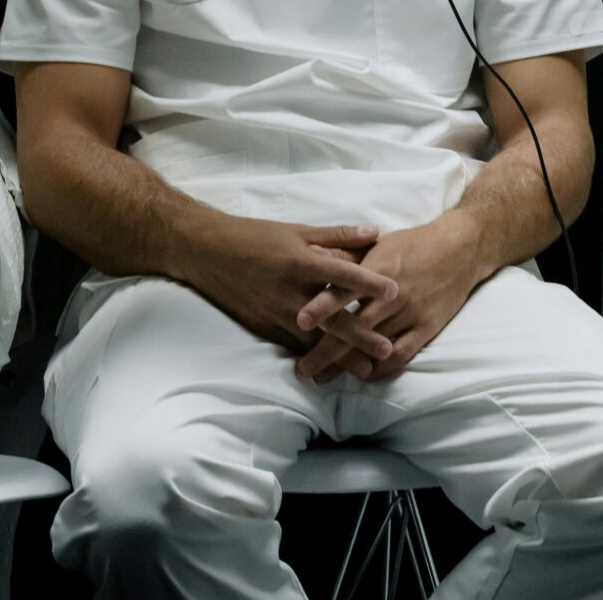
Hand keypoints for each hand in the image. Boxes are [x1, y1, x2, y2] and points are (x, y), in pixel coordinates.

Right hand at [179, 216, 402, 354]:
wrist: (207, 253)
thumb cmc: (256, 237)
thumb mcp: (298, 230)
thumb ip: (337, 235)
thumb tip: (375, 233)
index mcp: (301, 262)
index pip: (342, 274)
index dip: (369, 282)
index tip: (394, 291)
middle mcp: (290, 292)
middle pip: (332, 318)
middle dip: (360, 336)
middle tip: (386, 350)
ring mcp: (275, 314)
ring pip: (313, 340)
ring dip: (339, 357)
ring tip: (365, 370)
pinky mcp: (263, 328)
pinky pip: (292, 346)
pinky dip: (313, 358)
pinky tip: (330, 371)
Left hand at [292, 216, 492, 384]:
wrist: (461, 248)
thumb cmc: (414, 244)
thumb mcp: (380, 243)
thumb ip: (350, 257)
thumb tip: (316, 263)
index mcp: (378, 268)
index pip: (345, 290)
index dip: (322, 307)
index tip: (299, 322)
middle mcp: (393, 294)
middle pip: (354, 327)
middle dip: (326, 351)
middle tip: (303, 370)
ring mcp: (411, 313)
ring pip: (374, 346)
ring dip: (348, 365)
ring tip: (324, 378)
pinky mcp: (426, 328)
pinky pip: (401, 355)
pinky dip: (381, 368)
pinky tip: (364, 375)